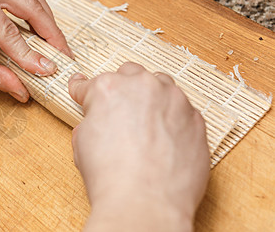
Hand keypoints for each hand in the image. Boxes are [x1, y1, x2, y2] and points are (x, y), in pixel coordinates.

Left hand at [0, 0, 71, 101]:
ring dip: (45, 20)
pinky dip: (33, 12)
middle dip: (50, 32)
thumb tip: (20, 89)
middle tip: (63, 55)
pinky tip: (39, 28)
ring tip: (56, 44)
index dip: (31, 54)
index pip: (10, 29)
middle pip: (30, 4)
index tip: (49, 70)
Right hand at [68, 62, 209, 230]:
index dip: (83, 91)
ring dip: (151, 97)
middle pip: (130, 74)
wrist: (145, 203)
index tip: (83, 92)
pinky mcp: (196, 118)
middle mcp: (142, 86)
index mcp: (108, 88)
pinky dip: (173, 118)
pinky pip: (182, 109)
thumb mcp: (82, 144)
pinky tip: (165, 137)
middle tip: (118, 109)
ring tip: (146, 121)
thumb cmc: (111, 177)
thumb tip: (96, 121)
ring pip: (161, 85)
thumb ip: (90, 122)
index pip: (89, 83)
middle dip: (122, 88)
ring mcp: (174, 99)